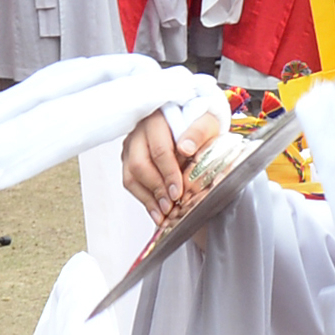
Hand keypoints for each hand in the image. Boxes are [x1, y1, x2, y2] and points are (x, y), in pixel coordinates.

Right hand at [121, 107, 223, 221]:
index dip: (168, 174)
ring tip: (164, 215)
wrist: (189, 119)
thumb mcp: (206, 122)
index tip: (178, 192)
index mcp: (156, 120)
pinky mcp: (129, 159)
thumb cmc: (197, 121)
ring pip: (131, 176)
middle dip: (157, 189)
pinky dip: (144, 199)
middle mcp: (139, 132)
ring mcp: (131, 146)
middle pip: (140, 165)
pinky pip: (130, 182)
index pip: (159, 150)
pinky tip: (156, 211)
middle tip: (171, 206)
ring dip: (148, 198)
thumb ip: (198, 133)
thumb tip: (186, 149)